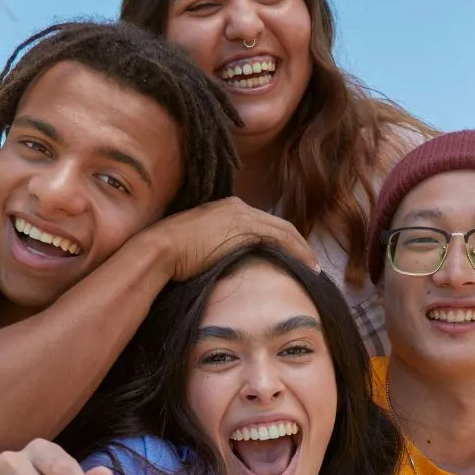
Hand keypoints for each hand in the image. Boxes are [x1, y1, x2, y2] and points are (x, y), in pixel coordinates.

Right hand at [132, 197, 318, 281]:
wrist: (161, 248)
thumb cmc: (171, 255)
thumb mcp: (196, 248)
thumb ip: (215, 250)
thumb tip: (223, 268)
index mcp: (225, 208)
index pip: (262, 222)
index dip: (281, 239)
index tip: (291, 255)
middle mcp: (237, 207)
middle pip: (278, 223)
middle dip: (297, 243)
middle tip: (311, 262)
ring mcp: (242, 215)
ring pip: (284, 229)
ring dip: (302, 248)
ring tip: (313, 267)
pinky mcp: (245, 228)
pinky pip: (281, 238)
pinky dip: (298, 251)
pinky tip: (308, 266)